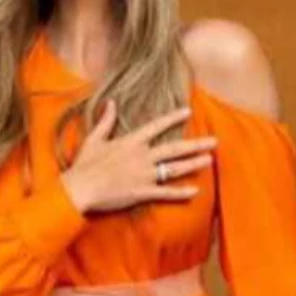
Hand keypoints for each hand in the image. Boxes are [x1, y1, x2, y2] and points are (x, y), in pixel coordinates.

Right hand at [60, 99, 217, 213]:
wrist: (81, 188)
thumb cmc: (84, 165)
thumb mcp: (94, 139)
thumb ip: (106, 121)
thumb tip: (111, 102)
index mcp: (131, 142)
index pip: (157, 126)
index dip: (173, 118)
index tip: (188, 112)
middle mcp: (142, 156)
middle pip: (175, 148)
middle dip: (196, 144)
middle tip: (214, 141)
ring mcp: (144, 175)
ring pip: (175, 168)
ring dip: (194, 164)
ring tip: (209, 160)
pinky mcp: (143, 192)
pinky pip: (166, 193)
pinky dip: (181, 193)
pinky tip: (196, 191)